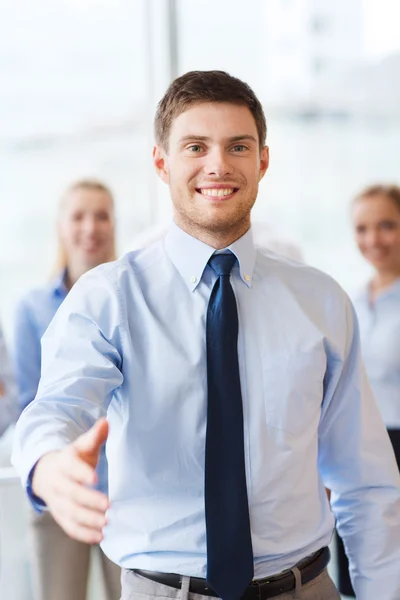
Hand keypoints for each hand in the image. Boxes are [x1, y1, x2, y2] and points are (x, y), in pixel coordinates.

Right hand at [32, 418, 109, 543]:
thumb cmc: (73, 458)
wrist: (47, 473)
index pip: (71, 468)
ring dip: (88, 520)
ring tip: (106, 523)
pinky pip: (70, 528)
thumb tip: (105, 422)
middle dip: (89, 500)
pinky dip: (84, 534)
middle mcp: (58, 484)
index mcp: (64, 463)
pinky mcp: (61, 516)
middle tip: (108, 506)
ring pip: (70, 513)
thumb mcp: (82, 445)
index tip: (95, 477)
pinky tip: (100, 536)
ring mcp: (58, 502)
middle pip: (71, 494)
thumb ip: (95, 436)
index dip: (81, 473)